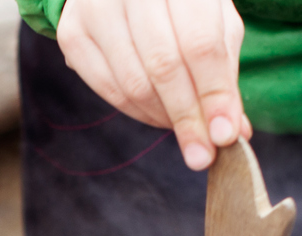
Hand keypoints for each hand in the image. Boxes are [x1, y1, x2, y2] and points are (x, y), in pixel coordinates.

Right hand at [56, 0, 250, 170]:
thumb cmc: (182, 4)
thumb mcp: (215, 23)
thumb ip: (224, 73)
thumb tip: (230, 130)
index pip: (199, 43)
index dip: (213, 94)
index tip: (224, 136)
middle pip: (164, 66)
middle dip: (186, 118)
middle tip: (202, 155)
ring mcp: (96, 7)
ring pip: (133, 82)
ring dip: (163, 118)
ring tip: (184, 129)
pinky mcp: (72, 32)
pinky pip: (107, 88)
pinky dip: (137, 112)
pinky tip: (158, 116)